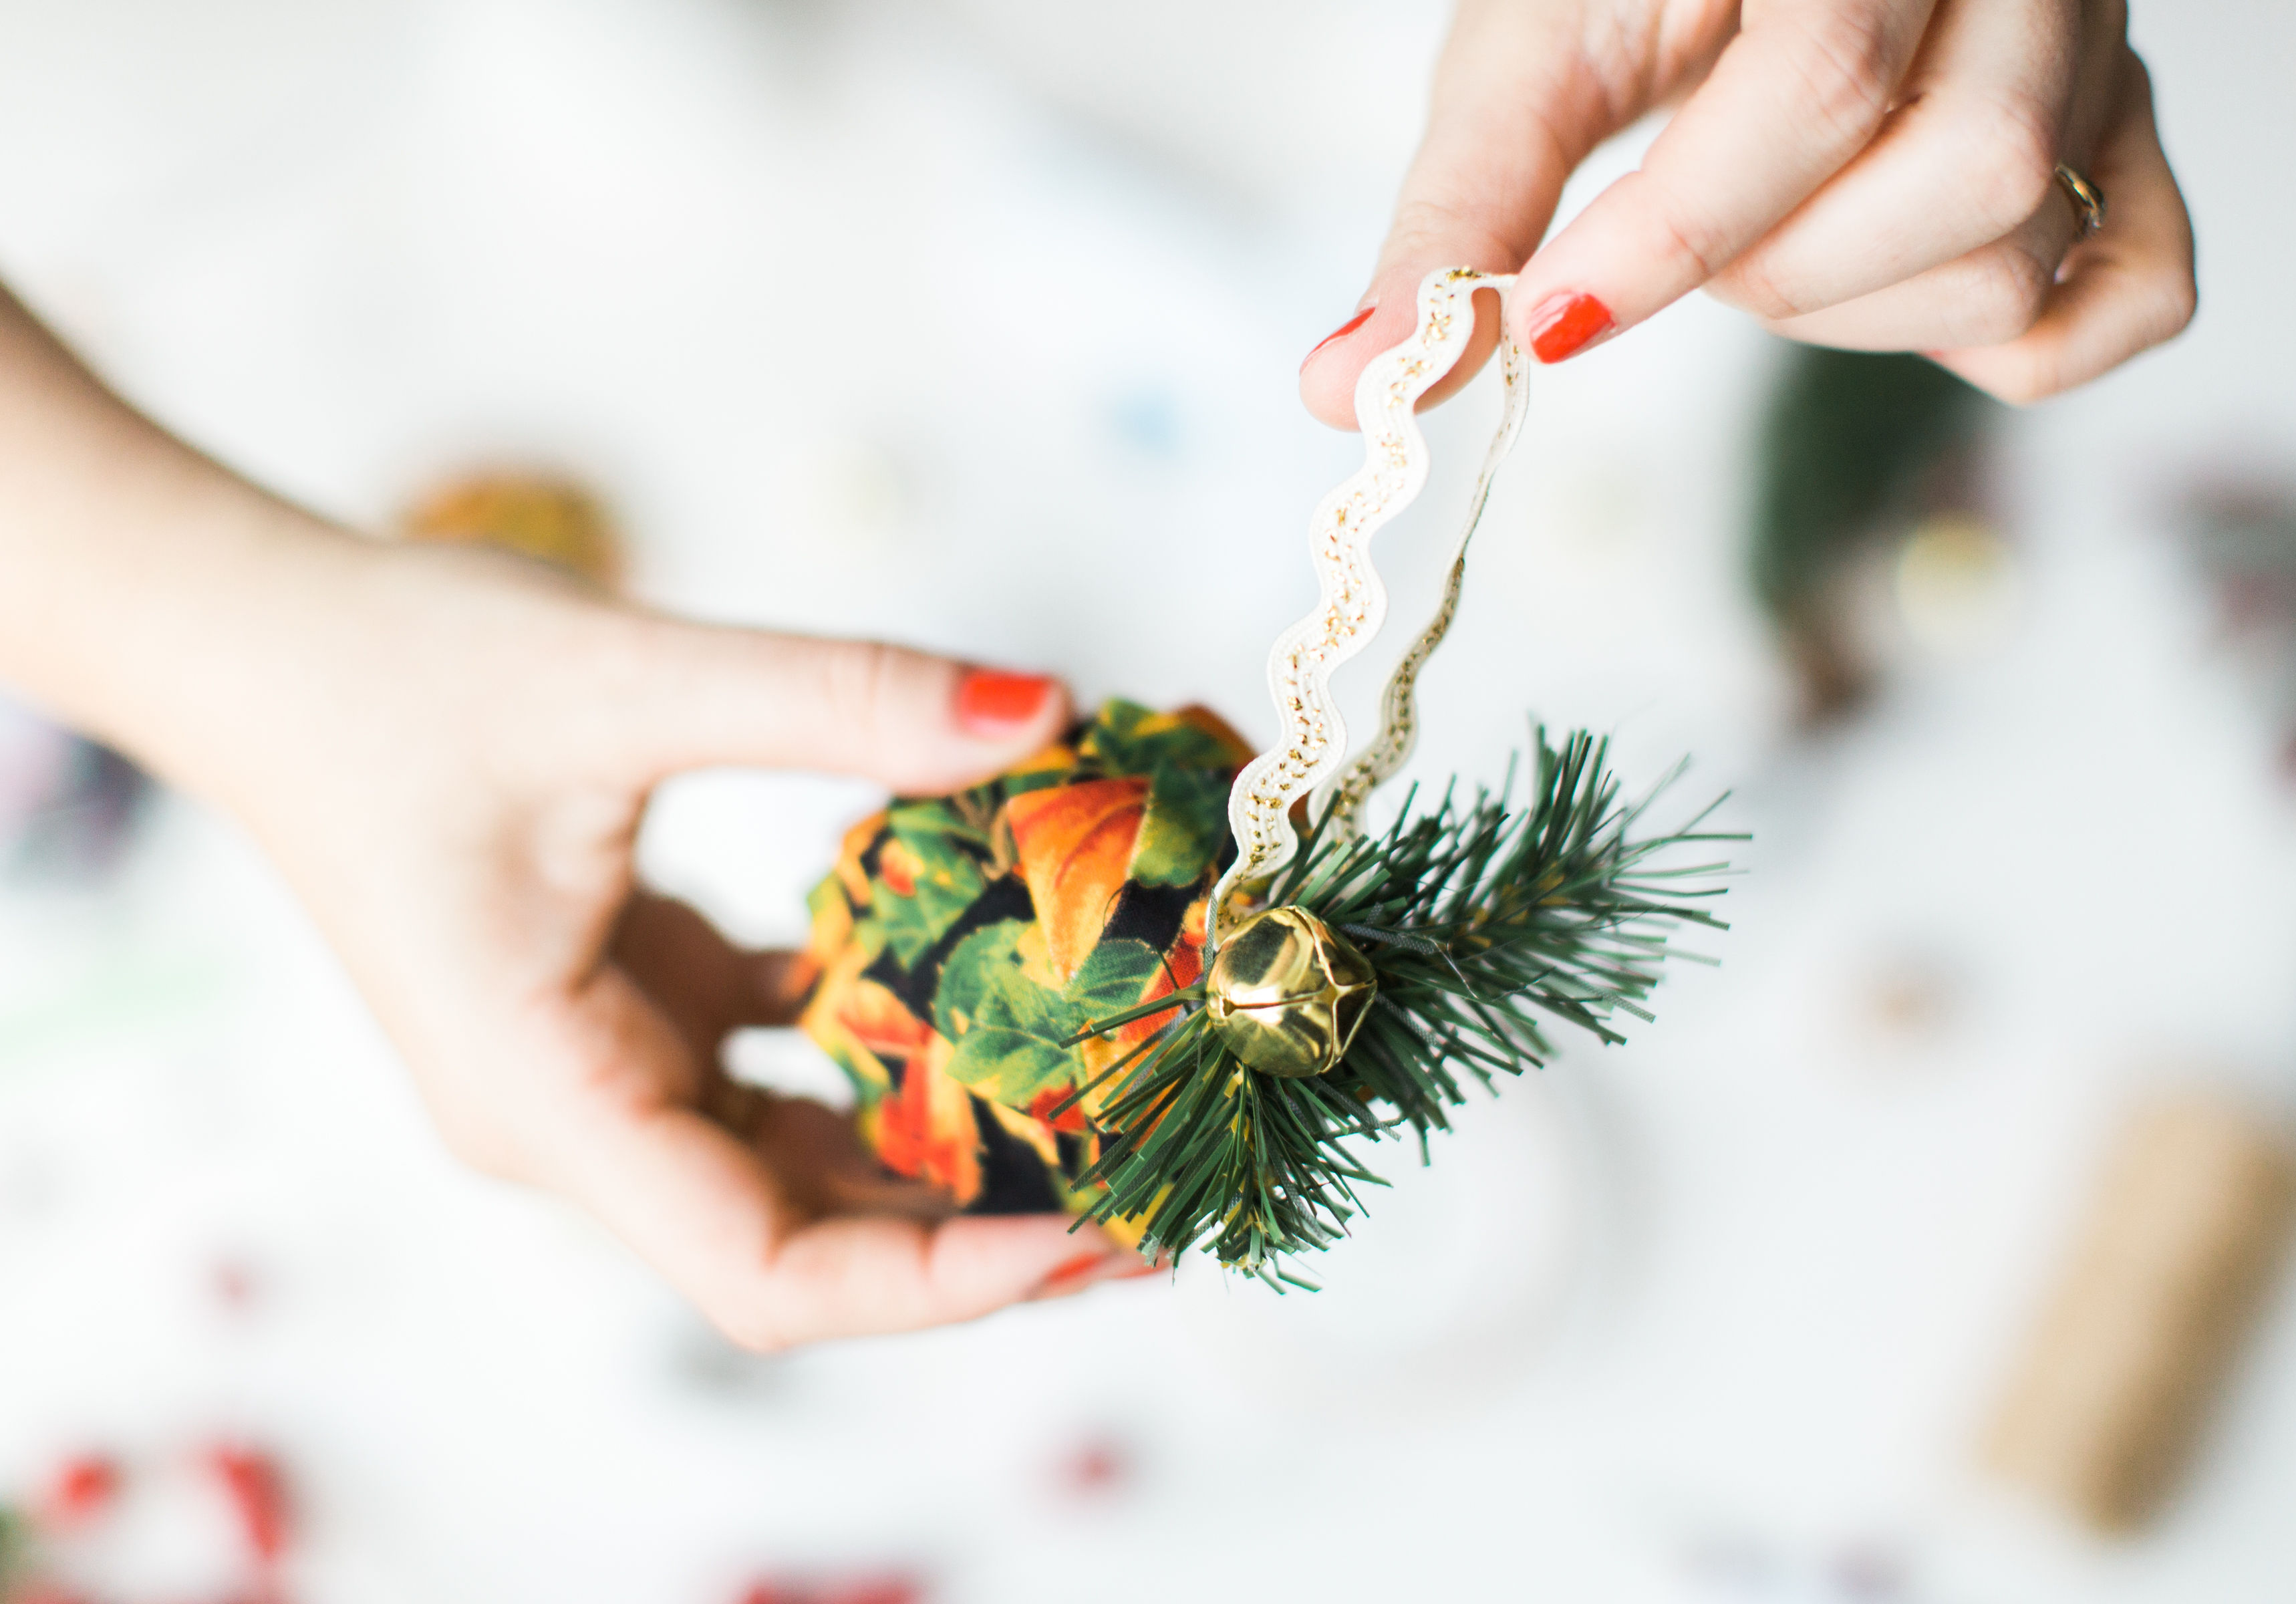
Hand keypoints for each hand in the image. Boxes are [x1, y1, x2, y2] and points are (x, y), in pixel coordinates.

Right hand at [188, 541, 1153, 1347]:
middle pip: (813, 1241)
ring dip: (954, 1147)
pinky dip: (896, 1042)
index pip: (767, 1274)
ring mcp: (607, 1070)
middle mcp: (583, 1120)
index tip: (1099, 1230)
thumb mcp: (622, 674)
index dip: (941, 1279)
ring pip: (808, 1160)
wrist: (263, 641)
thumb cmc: (390, 671)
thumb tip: (1044, 707)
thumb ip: (839, 695)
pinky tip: (1008, 994)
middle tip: (1172, 1186)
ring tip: (1119, 1110)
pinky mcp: (633, 1006)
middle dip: (991, 1231)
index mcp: (550, 1100)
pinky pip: (787, 1062)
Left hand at [1299, 0, 2194, 418]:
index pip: (1828, 78)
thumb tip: (1344, 390)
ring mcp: (2103, 55)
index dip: (1679, 232)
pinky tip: (1880, 290)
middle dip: (1777, 269)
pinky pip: (2132, 299)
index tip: (1550, 319)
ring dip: (1855, 309)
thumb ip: (1457, 215)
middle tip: (1683, 249)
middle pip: (1967, 175)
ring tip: (1770, 242)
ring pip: (2030, 247)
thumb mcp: (1532, 48)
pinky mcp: (2130, 146)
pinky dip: (2001, 344)